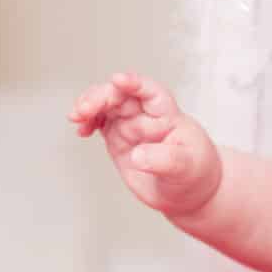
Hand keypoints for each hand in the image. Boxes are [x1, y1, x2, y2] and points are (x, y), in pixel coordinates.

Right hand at [69, 72, 220, 217]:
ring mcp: (130, 124)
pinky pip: (99, 122)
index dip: (134, 83)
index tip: (118, 80)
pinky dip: (87, 122)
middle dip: (100, 96)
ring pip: (106, 105)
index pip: (151, 91)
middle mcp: (146, 115)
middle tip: (84, 110)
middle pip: (120, 95)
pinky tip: (81, 130)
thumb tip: (137, 156)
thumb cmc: (194, 172)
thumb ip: (164, 160)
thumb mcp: (186, 167)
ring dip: (89, 105)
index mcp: (167, 115)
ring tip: (76, 117)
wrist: (187, 191)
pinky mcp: (117, 137)